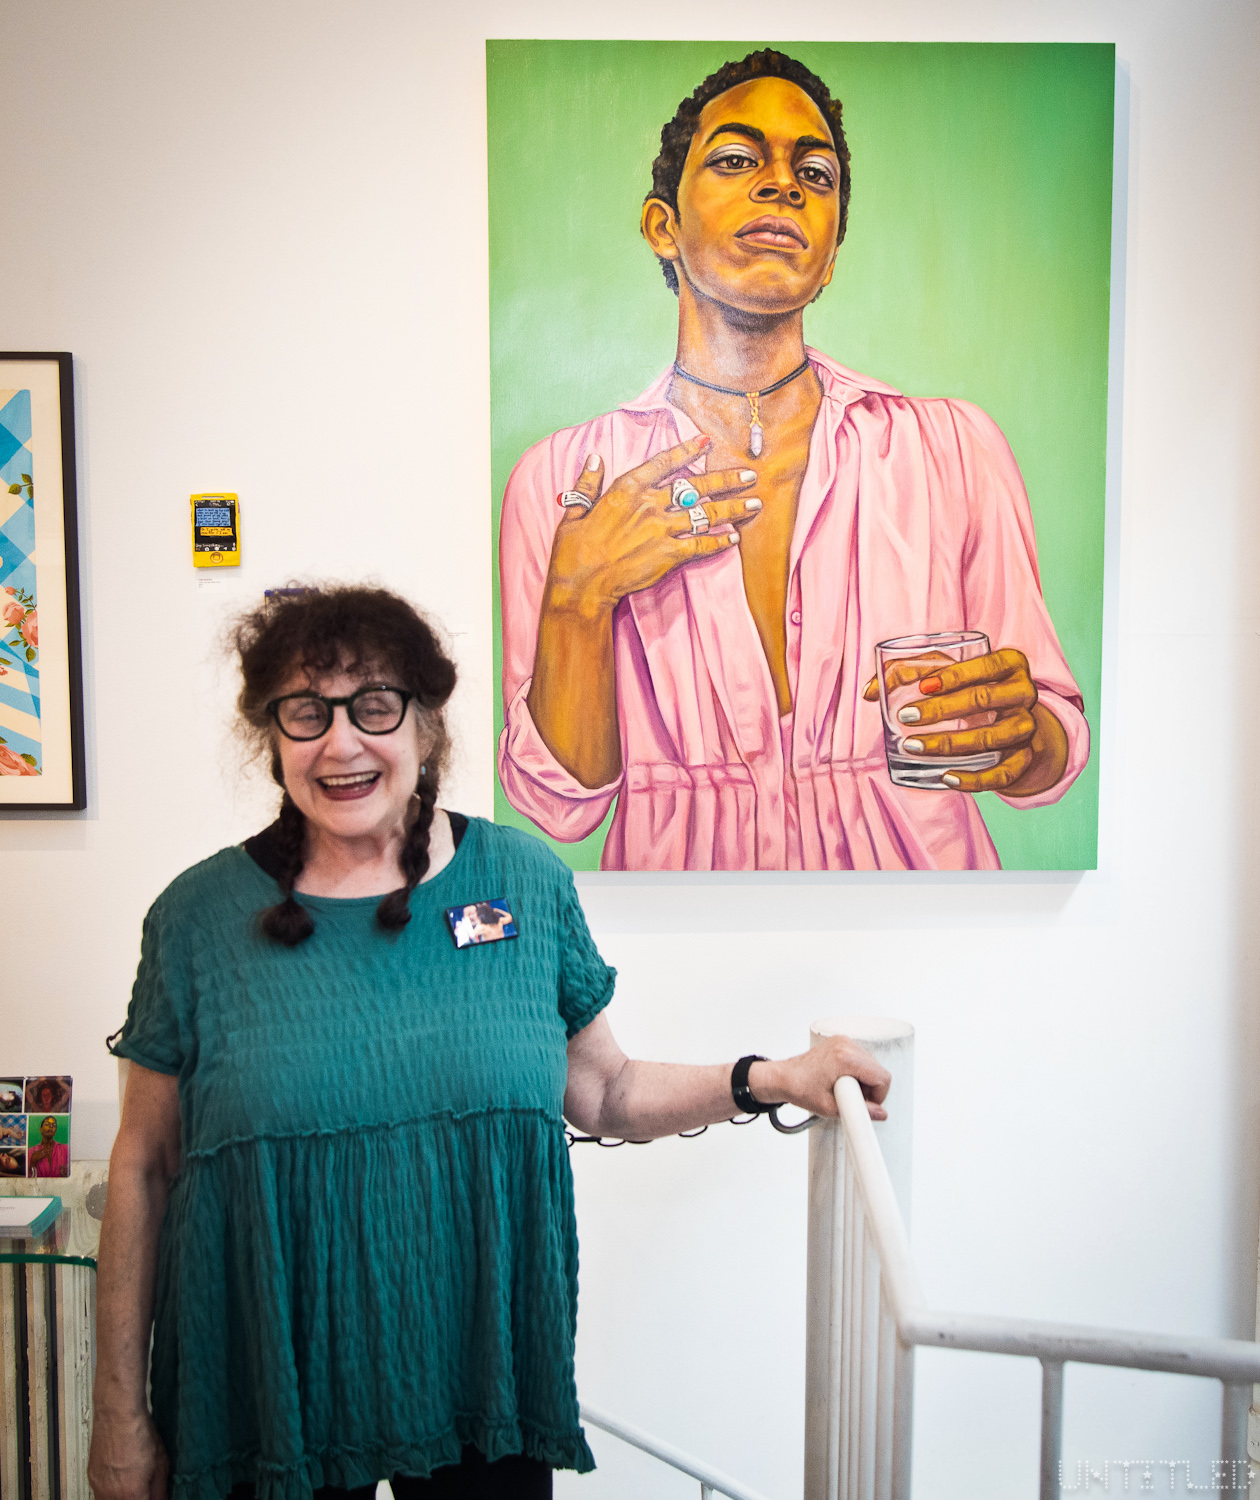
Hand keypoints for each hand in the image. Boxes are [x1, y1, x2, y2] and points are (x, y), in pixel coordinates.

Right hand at [88, 1408, 168, 1499]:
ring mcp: (98, 1487)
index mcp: (131, 1494)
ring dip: (123, 1497)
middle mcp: (111, 1495)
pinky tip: (122, 1477)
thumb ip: (159, 1489)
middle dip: (136, 1497)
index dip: (148, 1499)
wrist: (116, 1414)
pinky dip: (112, 1491)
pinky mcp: (92, 1478)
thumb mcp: (160, 1462)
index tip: (152, 1495)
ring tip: (133, 1482)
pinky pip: (100, 1494)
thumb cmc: (138, 1432)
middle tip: (144, 1489)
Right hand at [544, 435, 761, 615]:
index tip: (706, 441)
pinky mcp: (669, 554)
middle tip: (750, 474)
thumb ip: (587, 483)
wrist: (582, 584)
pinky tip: (734, 537)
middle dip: (726, 479)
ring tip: (755, 503)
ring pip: (706, 514)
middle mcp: (649, 505)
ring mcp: (662, 530)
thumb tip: (594, 458)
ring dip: (733, 508)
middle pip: (696, 486)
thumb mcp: (575, 511)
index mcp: (626, 489)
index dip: (686, 450)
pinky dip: (720, 540)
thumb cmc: (574, 550)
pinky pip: (702, 544)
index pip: (663, 463)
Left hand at [751, 1036, 891, 1120]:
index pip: (881, 1076)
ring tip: (845, 1092)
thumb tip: (880, 1114)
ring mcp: (842, 1041)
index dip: (879, 1096)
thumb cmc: (799, 1089)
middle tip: (853, 1101)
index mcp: (845, 1058)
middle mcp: (845, 1045)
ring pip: (870, 1064)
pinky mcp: (839, 1043)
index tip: (867, 1106)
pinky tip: (843, 1082)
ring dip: (864, 1081)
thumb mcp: (830, 1107)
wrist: (783, 1078)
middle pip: (877, 1069)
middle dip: (871, 1089)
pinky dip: (857, 1072)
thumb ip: (858, 1111)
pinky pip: (860, 1058)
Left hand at [862, 646, 1067, 795]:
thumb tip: (870, 692)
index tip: (921, 688)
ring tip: (912, 746)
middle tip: (905, 717)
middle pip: (984, 699)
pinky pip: (1003, 774)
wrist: (1013, 720)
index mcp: (1010, 664)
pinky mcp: (1024, 759)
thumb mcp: (947, 672)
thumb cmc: (969, 687)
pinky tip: (946, 778)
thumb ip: (908, 672)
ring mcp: (1027, 727)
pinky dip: (975, 779)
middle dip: (942, 709)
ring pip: (992, 737)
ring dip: (950, 743)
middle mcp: (1025, 692)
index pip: (987, 665)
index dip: (955, 676)